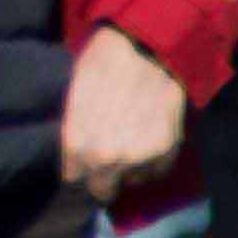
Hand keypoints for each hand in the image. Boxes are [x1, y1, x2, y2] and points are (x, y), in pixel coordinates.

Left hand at [62, 26, 188, 197]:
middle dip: (101, 176)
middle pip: (101, 189)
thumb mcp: (72, 98)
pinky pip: (156, 172)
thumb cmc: (101, 64)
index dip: (78, 168)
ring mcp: (137, 158)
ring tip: (129, 144)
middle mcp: (105, 159)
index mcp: (76, 145)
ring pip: (131, 181)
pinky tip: (148, 141)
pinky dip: (152, 162)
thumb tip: (72, 155)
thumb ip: (72, 133)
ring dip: (129, 169)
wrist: (144, 48)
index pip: (72, 178)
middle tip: (106, 157)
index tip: (82, 162)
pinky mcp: (166, 152)